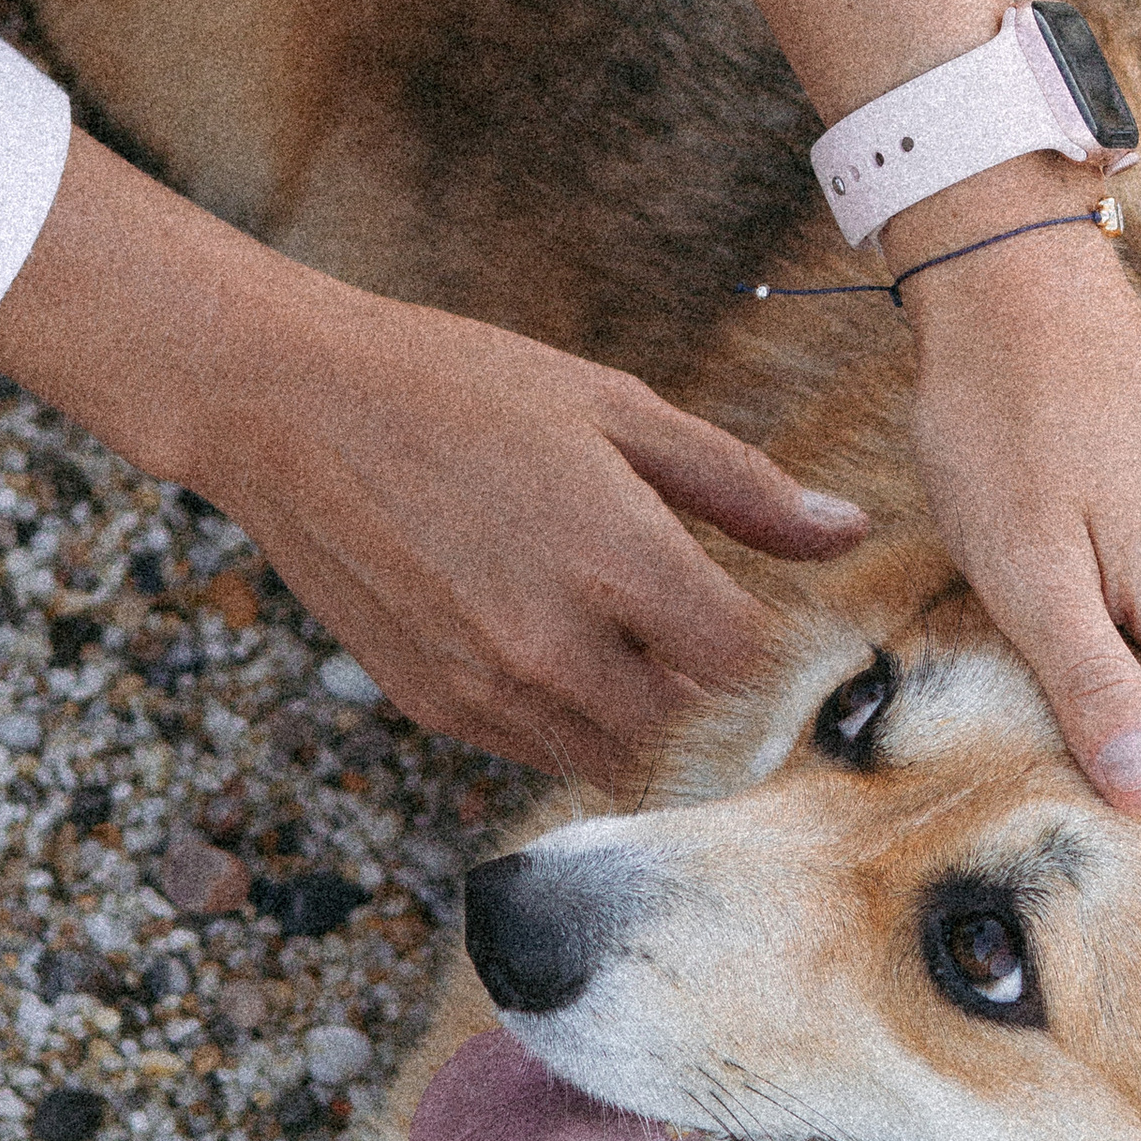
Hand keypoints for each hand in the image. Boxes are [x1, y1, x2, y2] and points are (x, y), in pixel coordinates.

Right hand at [0, 132, 868, 791]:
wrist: (291, 408)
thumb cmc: (460, 385)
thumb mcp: (615, 408)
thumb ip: (739, 486)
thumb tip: (848, 531)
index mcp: (620, 561)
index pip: (747, 663)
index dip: (770, 641)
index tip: (765, 610)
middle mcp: (557, 645)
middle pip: (688, 726)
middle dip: (705, 683)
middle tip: (691, 617)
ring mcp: (489, 689)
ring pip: (614, 755)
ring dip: (638, 710)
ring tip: (615, 624)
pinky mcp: (433, 706)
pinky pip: (535, 750)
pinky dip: (563, 716)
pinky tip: (543, 635)